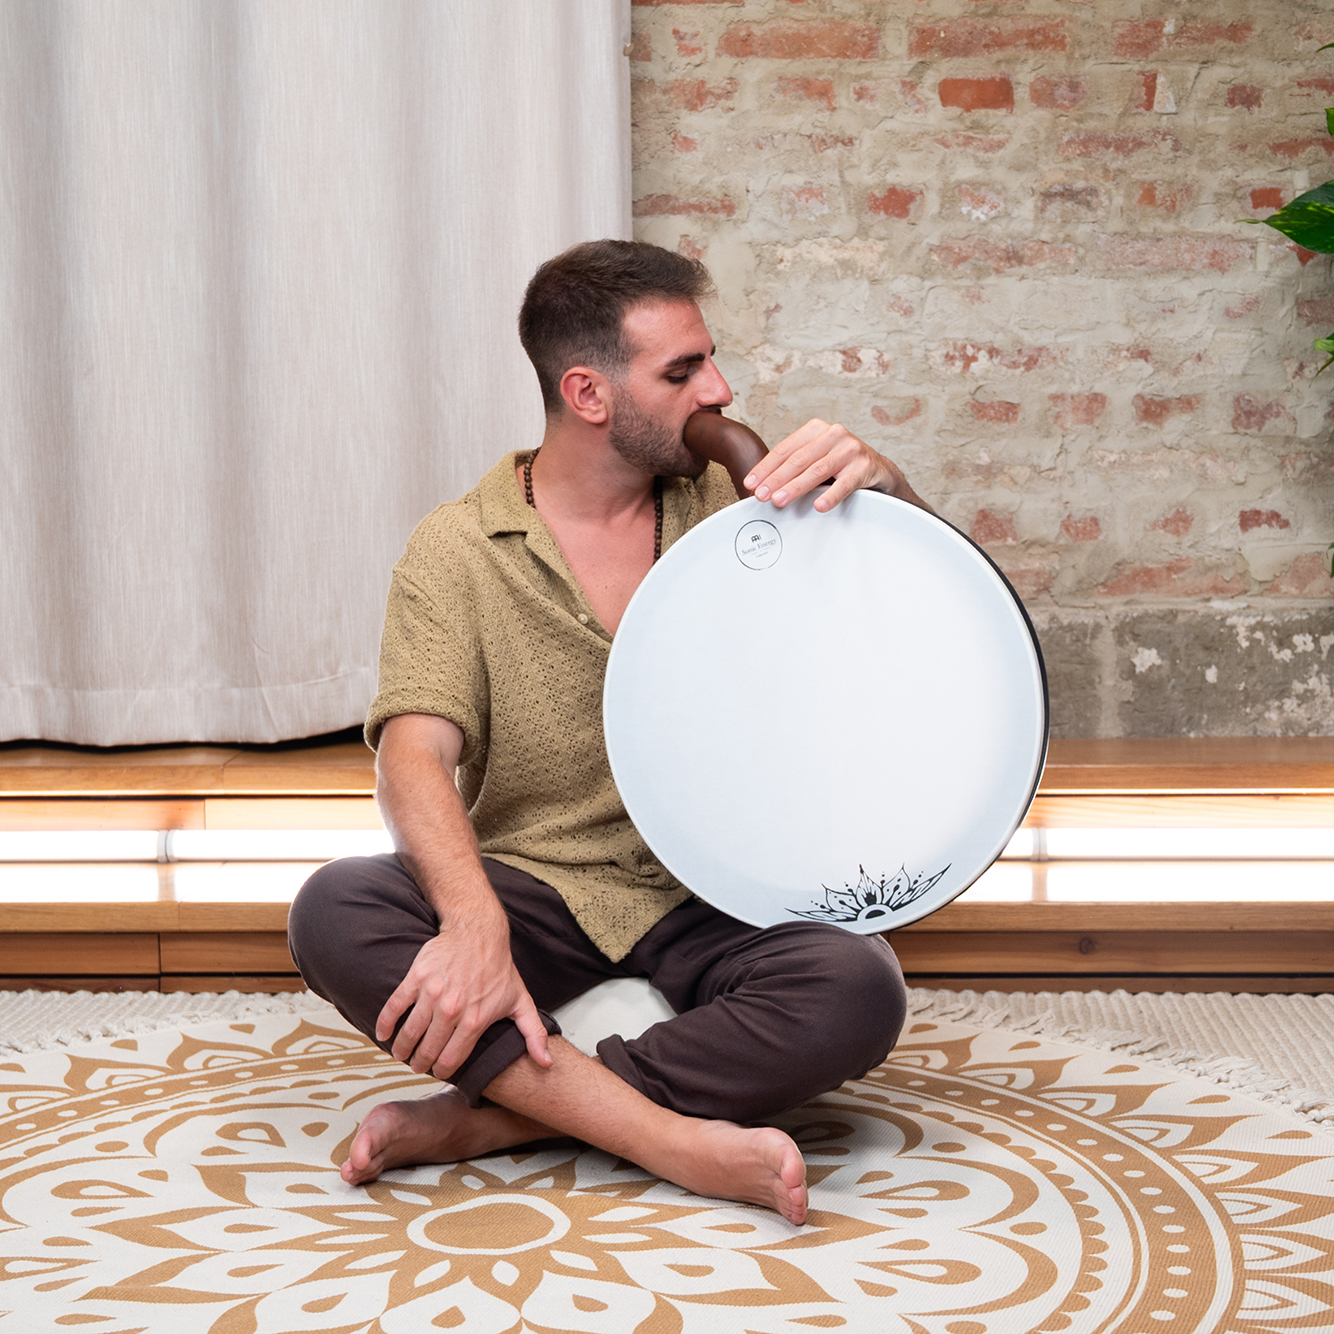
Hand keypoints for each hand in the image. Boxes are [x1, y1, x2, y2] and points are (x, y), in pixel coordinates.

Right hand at [375, 910, 552, 1079]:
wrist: (479, 932)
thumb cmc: (499, 968)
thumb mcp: (521, 1001)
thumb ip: (533, 1034)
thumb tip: (547, 1064)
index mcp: (475, 1021)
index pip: (451, 1059)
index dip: (442, 1070)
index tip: (437, 1072)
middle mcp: (453, 1010)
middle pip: (428, 1050)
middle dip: (420, 1063)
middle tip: (417, 1065)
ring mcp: (432, 994)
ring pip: (410, 1032)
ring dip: (402, 1048)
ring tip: (402, 1054)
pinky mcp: (417, 978)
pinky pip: (396, 1006)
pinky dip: (386, 1023)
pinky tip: (383, 1033)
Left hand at [742, 418, 930, 513]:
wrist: (878, 470)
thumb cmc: (840, 465)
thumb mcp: (815, 458)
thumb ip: (793, 466)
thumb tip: (761, 486)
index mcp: (816, 429)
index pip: (785, 449)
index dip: (766, 467)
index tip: (751, 483)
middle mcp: (833, 434)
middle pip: (798, 460)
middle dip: (776, 479)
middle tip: (762, 495)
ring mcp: (850, 449)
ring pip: (817, 470)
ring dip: (796, 487)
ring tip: (781, 500)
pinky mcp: (865, 466)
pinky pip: (845, 483)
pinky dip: (831, 495)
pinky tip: (819, 505)